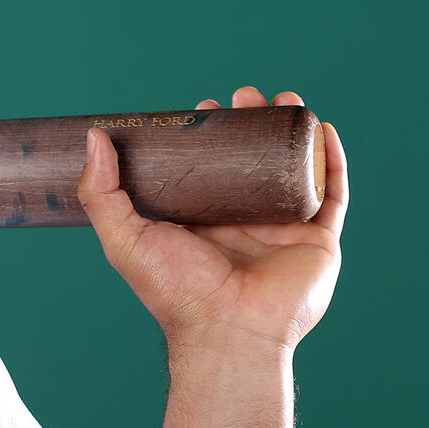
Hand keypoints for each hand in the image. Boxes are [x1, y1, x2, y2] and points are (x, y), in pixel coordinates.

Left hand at [76, 88, 348, 351]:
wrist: (226, 331)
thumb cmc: (174, 290)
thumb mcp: (124, 237)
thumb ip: (101, 191)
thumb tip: (96, 136)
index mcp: (203, 222)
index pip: (210, 167)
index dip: (211, 134)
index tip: (205, 106)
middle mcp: (244, 223)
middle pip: (254, 160)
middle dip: (254, 122)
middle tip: (246, 96)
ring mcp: (282, 231)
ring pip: (294, 169)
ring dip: (294, 131)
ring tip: (286, 99)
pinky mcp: (317, 241)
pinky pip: (332, 194)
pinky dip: (331, 161)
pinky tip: (323, 130)